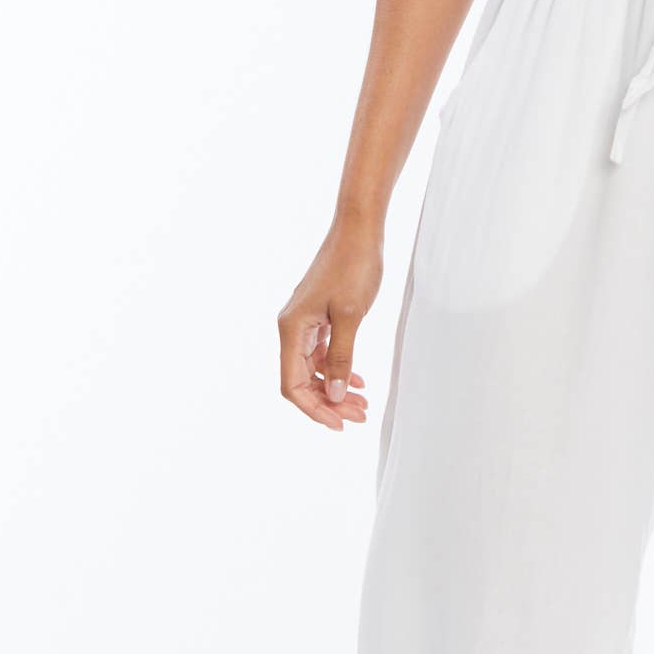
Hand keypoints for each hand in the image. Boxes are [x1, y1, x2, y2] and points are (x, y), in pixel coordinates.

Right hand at [278, 222, 384, 429]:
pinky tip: (356, 380)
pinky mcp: (318, 317)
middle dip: (328, 403)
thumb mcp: (351, 316)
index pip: (292, 384)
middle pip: (301, 380)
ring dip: (335, 389)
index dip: (313, 408)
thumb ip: (341, 357)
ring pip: (313, 369)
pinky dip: (337, 369)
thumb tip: (333, 394)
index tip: (339, 424)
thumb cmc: (354, 265)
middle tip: (359, 416)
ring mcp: (305, 322)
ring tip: (362, 404)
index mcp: (291, 329)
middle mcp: (292, 328)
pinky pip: (322, 353)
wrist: (359, 230)